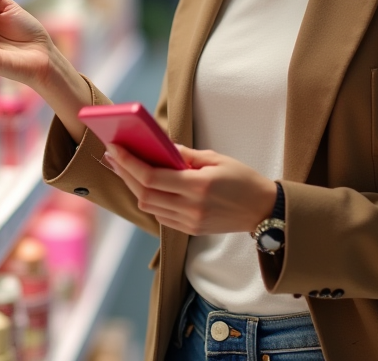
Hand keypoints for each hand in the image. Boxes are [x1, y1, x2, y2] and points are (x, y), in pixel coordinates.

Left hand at [104, 144, 277, 235]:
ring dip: (134, 188)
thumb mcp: (216, 159)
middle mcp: (191, 208)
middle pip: (144, 194)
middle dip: (125, 174)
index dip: (129, 163)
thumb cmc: (243, 179)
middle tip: (113, 156)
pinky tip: (145, 186)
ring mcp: (190, 222)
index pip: (152, 177)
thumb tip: (161, 146)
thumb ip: (185, 155)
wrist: (264, 210)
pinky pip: (160, 217)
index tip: (115, 148)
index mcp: (198, 187)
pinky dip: (150, 200)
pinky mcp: (190, 230)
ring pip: (149, 207)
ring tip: (125, 169)